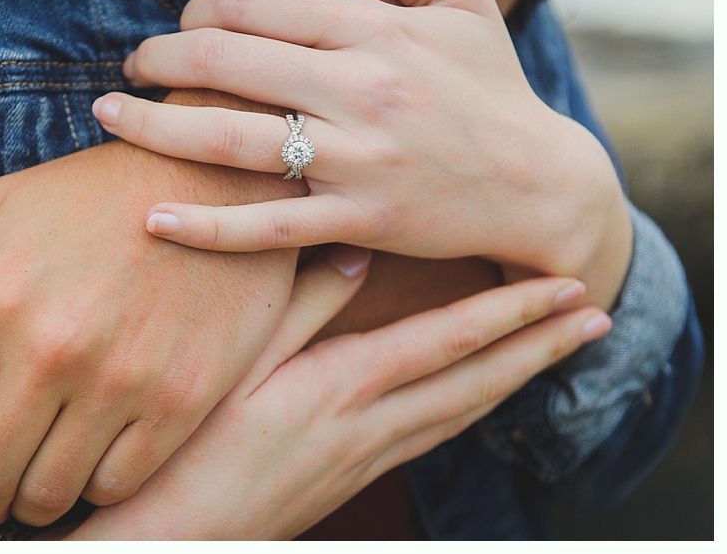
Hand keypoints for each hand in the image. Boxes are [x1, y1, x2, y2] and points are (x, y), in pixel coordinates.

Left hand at [0, 141, 298, 530]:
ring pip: (51, 494)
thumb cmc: (103, 189)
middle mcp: (52, 349)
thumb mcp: (2, 203)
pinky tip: (93, 460)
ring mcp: (121, 380)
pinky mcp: (182, 399)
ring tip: (34, 483)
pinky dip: (96, 484)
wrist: (220, 175)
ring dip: (31, 502)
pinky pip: (120, 482)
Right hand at [66, 247, 609, 539]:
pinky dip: (474, 410)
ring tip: (555, 355)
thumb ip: (300, 303)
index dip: (510, 313)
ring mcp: (369, 457)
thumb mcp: (235, 361)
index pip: (448, 342)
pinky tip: (481, 402)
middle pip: (477, 382)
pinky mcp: (357, 477)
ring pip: (465, 414)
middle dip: (540, 348)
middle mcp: (371, 424)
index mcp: (343, 385)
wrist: (179, 535)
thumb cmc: (193, 445)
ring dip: (518, 380)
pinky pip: (435, 436)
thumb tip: (356, 250)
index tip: (562, 288)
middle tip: (596, 317)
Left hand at [91, 0, 631, 308]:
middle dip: (161, 57)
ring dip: (154, 126)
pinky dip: (205, 228)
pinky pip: (267, 226)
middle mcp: (363, 89)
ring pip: (230, 139)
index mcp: (379, 30)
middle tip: (132, 65)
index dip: (201, 8)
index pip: (256, 4)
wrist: (541, 185)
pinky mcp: (358, 221)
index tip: (182, 25)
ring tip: (110, 116)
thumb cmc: (492, 90)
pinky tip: (153, 220)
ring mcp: (358, 159)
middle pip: (227, 62)